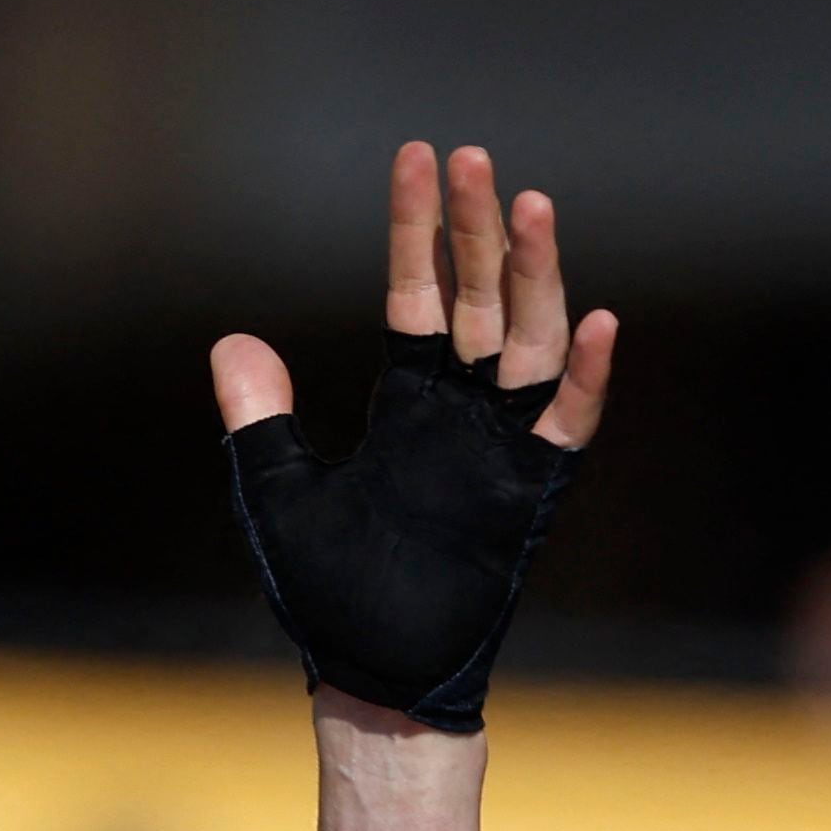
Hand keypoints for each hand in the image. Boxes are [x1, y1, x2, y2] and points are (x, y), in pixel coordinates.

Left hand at [208, 144, 620, 732]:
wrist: (368, 673)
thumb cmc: (327, 592)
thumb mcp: (276, 489)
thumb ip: (259, 416)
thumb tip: (232, 341)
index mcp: (410, 405)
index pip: (420, 294)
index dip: (418, 230)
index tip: (419, 158)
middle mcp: (464, 414)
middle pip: (483, 299)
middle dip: (477, 230)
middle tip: (474, 158)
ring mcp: (502, 450)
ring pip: (533, 341)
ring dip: (535, 276)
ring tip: (529, 204)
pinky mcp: (530, 497)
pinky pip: (570, 428)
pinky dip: (587, 378)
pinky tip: (598, 321)